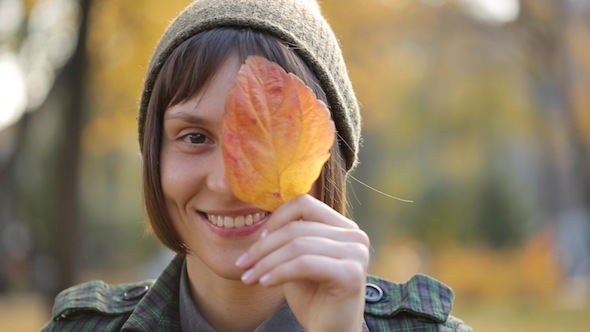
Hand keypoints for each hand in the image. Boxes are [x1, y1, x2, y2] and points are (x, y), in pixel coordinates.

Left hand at [235, 194, 369, 331]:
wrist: (330, 331)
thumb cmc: (314, 298)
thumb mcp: (297, 261)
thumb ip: (289, 239)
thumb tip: (261, 226)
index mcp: (343, 227)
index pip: (304, 204)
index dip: (276, 220)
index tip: (257, 243)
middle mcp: (354, 236)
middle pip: (297, 227)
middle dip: (263, 247)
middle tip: (242, 264)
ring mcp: (356, 253)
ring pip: (298, 245)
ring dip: (266, 262)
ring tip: (249, 277)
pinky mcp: (351, 274)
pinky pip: (304, 264)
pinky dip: (279, 272)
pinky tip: (265, 283)